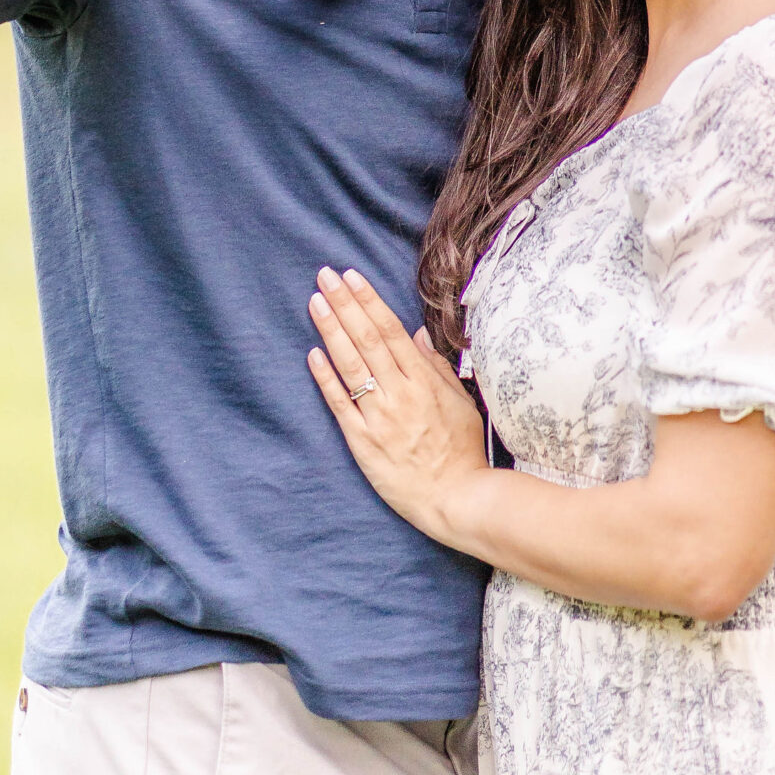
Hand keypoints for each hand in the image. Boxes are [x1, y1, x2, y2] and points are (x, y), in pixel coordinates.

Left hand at [308, 268, 490, 544]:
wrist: (457, 498)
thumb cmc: (463, 450)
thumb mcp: (460, 402)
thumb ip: (436, 367)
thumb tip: (417, 335)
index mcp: (424, 381)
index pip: (390, 331)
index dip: (368, 301)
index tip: (351, 276)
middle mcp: (399, 393)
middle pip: (366, 340)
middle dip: (344, 304)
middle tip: (325, 276)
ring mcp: (379, 417)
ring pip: (350, 365)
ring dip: (331, 331)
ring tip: (315, 302)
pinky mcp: (363, 442)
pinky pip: (340, 405)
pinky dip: (325, 378)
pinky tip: (312, 354)